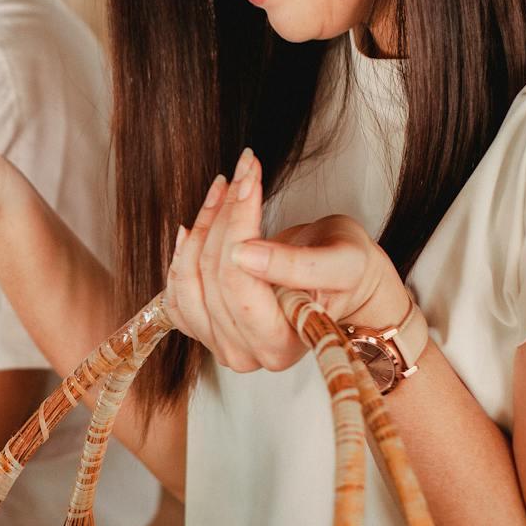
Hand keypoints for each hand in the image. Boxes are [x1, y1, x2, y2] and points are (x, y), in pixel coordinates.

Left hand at [166, 148, 408, 372]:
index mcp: (279, 346)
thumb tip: (242, 253)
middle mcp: (243, 352)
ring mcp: (218, 342)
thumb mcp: (342, 263)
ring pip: (188, 276)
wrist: (344, 285)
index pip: (239, 282)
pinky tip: (194, 227)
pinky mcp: (202, 327)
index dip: (239, 226)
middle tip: (244, 172)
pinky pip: (174, 289)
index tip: (251, 180)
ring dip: (203, 223)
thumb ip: (299, 266)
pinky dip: (181, 252)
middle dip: (225, 214)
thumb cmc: (351, 275)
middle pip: (211, 275)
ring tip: (225, 187)